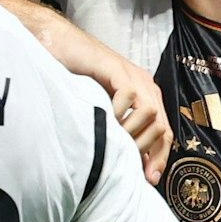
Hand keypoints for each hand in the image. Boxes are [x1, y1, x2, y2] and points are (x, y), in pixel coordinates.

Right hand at [0, 0, 167, 182]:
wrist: (57, 44)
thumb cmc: (73, 77)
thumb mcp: (99, 108)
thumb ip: (114, 128)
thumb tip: (124, 161)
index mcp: (144, 95)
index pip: (163, 130)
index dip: (158, 155)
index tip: (148, 178)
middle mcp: (144, 84)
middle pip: (162, 125)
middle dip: (150, 150)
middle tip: (132, 168)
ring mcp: (132, 75)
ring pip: (150, 113)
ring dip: (133, 132)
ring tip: (114, 142)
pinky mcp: (116, 68)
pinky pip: (129, 96)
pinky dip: (119, 112)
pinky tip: (104, 121)